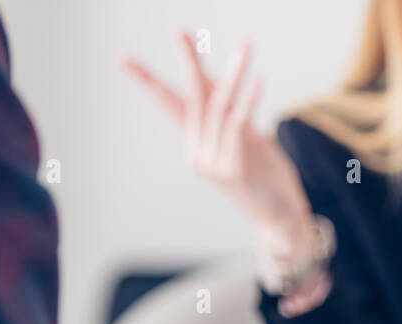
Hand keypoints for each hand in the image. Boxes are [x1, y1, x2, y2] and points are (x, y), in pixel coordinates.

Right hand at [125, 33, 313, 253]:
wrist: (280, 215)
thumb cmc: (264, 174)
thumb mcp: (246, 135)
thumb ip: (230, 110)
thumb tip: (220, 75)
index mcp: (195, 141)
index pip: (168, 103)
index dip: (147, 80)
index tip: (121, 58)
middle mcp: (197, 152)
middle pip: (191, 99)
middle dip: (187, 62)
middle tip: (179, 31)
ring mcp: (212, 162)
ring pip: (220, 107)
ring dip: (234, 73)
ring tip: (245, 44)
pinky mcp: (233, 169)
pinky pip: (239, 126)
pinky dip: (248, 101)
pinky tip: (257, 79)